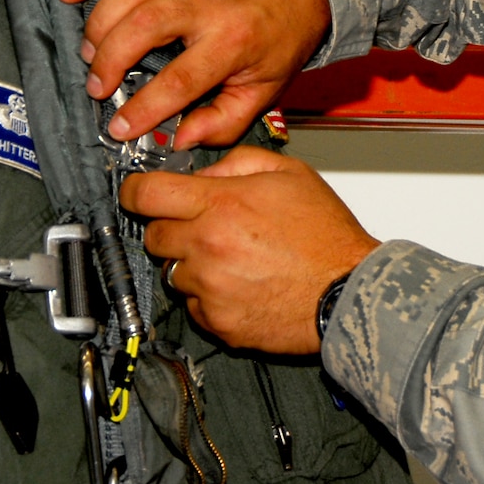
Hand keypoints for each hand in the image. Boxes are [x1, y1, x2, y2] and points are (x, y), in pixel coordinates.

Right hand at [58, 0, 329, 148]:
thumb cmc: (281, 34)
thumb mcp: (265, 90)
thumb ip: (223, 121)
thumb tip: (182, 139)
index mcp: (235, 40)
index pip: (179, 80)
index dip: (144, 108)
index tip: (120, 126)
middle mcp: (209, 0)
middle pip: (145, 28)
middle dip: (111, 62)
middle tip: (98, 88)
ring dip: (100, 24)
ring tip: (91, 54)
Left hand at [122, 145, 378, 353]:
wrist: (349, 291)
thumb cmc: (326, 236)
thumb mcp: (289, 174)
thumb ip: (238, 162)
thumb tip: (203, 172)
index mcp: (221, 204)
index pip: (146, 194)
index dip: (135, 191)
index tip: (137, 194)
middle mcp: (207, 246)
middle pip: (154, 235)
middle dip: (172, 228)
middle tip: (206, 228)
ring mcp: (209, 287)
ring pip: (173, 272)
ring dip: (193, 265)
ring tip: (234, 260)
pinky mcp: (218, 321)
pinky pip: (193, 305)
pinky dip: (209, 297)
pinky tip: (241, 286)